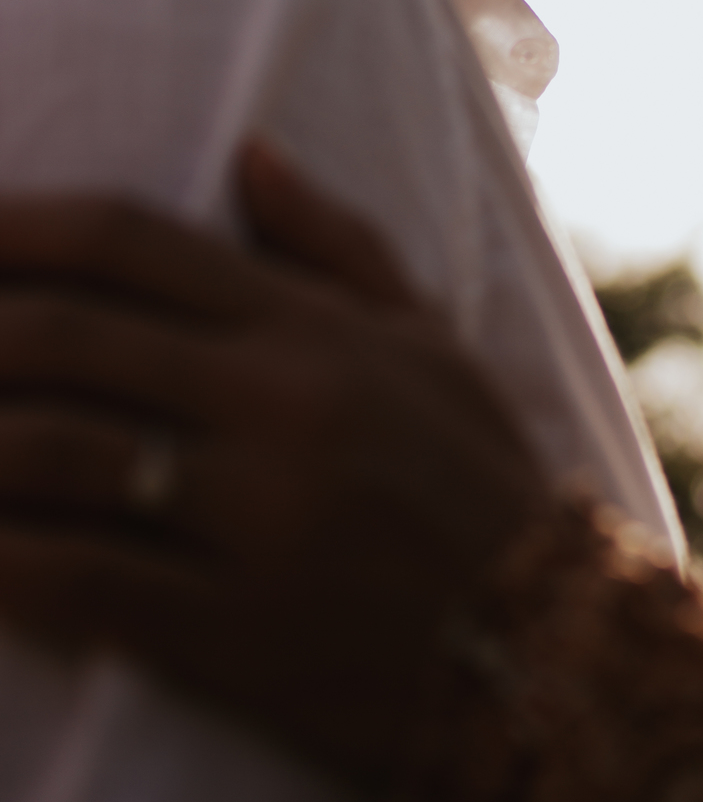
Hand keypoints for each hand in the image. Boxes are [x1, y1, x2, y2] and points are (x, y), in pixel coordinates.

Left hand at [0, 141, 551, 787]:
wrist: (548, 651)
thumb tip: (248, 150)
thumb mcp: (429, 339)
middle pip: (65, 336)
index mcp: (312, 328)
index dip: (18, 226)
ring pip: (51, 454)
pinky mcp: (233, 633)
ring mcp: (253, 518)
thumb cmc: (475, 476)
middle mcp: (278, 405)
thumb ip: (334, 242)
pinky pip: (76, 581)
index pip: (130, 241)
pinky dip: (0, 560)